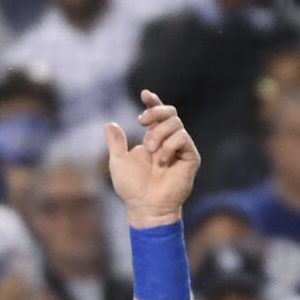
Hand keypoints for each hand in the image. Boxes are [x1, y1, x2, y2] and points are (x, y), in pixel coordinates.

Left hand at [103, 91, 199, 227]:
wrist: (145, 205)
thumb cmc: (132, 187)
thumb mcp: (118, 161)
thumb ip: (116, 143)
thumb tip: (109, 124)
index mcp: (153, 139)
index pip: (157, 115)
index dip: (153, 103)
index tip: (144, 94)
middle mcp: (168, 141)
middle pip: (170, 113)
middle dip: (155, 112)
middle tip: (141, 121)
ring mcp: (181, 148)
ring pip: (175, 123)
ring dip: (158, 133)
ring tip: (151, 151)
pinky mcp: (191, 157)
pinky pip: (182, 138)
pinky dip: (169, 146)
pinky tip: (162, 161)